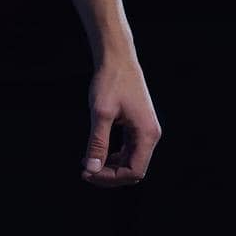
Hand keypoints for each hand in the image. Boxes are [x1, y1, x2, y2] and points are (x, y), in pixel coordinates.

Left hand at [81, 56, 161, 186]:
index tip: (88, 173)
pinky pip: (129, 149)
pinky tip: (98, 153)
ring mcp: (145, 130)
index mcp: (147, 134)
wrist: (117, 57)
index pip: (134, 171)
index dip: (111, 178)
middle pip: (134, 169)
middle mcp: (150, 134)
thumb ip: (97, 143)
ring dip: (111, 167)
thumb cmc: (111, 81)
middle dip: (110, 175)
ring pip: (131, 161)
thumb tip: (92, 169)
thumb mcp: (101, 113)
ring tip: (89, 164)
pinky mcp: (138, 125)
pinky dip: (114, 156)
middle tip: (85, 172)